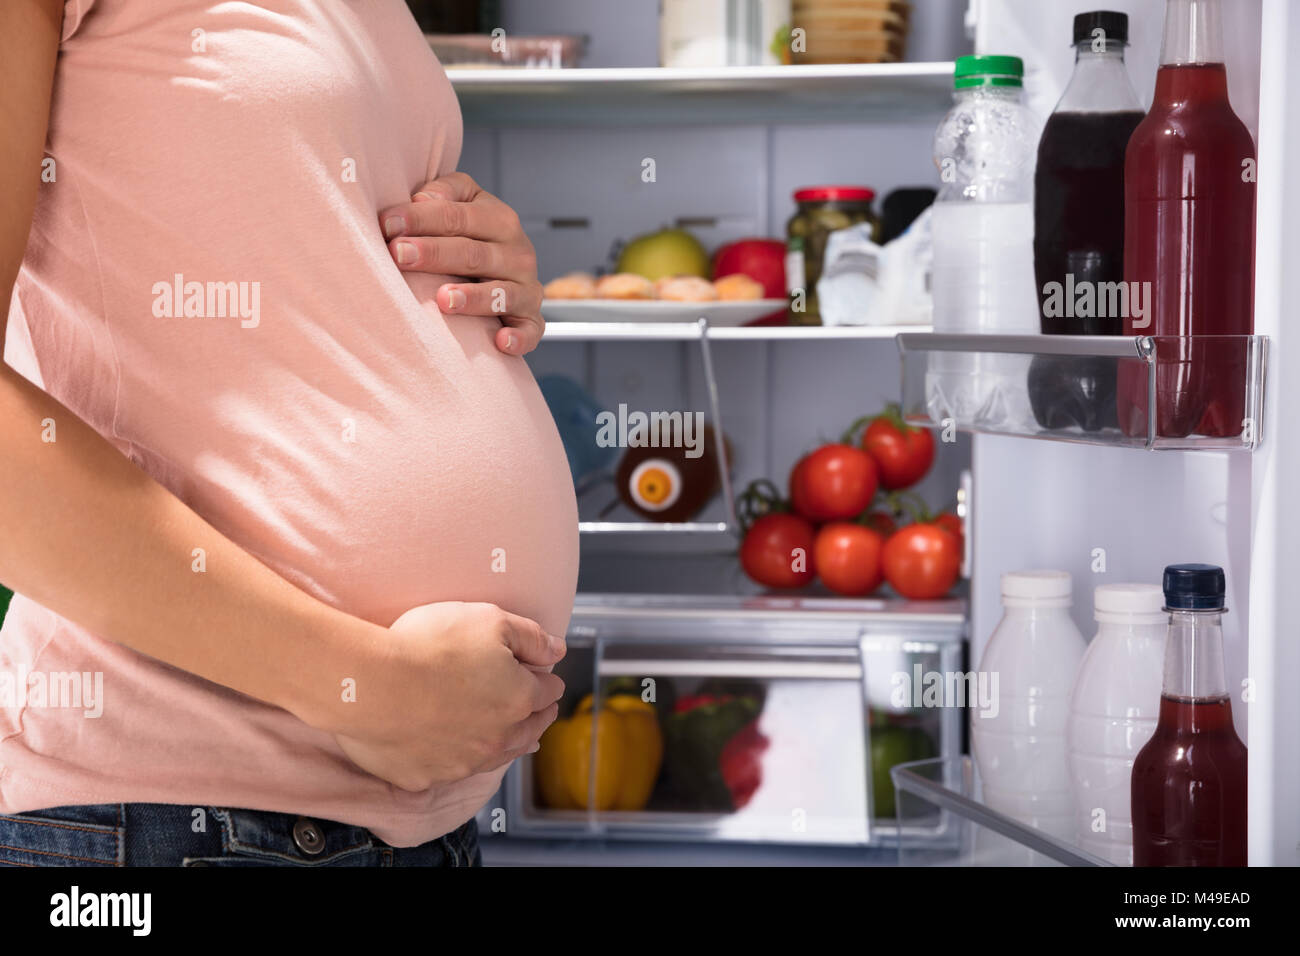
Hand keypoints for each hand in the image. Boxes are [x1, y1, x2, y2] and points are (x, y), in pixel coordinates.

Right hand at [333, 602, 565, 790]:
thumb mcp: (490, 620)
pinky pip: (449, 770)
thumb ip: (531, 637)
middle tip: (540, 710)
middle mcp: (497, 738)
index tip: (544, 676)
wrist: (369, 683)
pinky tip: (456, 751)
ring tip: (516, 739)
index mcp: (519, 699)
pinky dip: (457, 758)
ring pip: (497, 756)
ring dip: (507, 743)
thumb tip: (557, 649)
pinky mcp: (425, 776)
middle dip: (537, 716)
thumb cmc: (428, 646)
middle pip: (530, 730)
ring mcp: (461, 762)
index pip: (548, 691)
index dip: (547, 679)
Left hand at [380, 173, 544, 355]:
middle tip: (399, 255)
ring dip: (473, 297)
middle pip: (474, 253)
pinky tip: (500, 341)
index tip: (387, 224)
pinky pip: (529, 331)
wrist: (510, 270)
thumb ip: (444, 193)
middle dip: (435, 254)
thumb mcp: (463, 203)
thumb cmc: (472, 236)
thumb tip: (421, 199)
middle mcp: (518, 253)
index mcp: (500, 219)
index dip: (422, 218)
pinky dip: (518, 338)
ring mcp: (527, 289)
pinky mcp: (531, 320)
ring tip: (443, 299)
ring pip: (501, 293)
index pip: (458, 216)